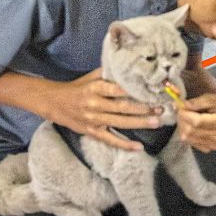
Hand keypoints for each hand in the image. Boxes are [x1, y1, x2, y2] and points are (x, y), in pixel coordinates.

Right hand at [44, 69, 162, 152]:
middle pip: (123, 107)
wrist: (55, 103)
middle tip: (160, 109)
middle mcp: (95, 104)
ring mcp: (93, 120)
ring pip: (120, 122)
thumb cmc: (77, 87)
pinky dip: (124, 145)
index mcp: (95, 88)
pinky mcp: (92, 132)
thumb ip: (109, 74)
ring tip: (156, 122)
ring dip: (139, 123)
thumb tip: (130, 68)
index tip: (151, 90)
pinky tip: (138, 147)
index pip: (118, 89)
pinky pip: (110, 140)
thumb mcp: (91, 77)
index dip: (135, 91)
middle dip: (143, 108)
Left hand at [176, 93, 215, 152]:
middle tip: (181, 111)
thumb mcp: (211, 98)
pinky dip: (187, 134)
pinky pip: (191, 143)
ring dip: (182, 127)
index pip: (197, 122)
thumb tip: (180, 106)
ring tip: (185, 118)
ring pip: (188, 138)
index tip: (180, 107)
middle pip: (191, 131)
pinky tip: (191, 127)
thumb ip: (196, 102)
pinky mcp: (210, 149)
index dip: (185, 115)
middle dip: (182, 120)